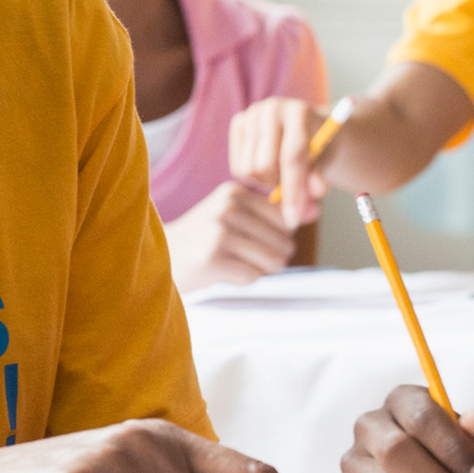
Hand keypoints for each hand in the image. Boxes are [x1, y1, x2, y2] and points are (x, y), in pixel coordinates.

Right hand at [166, 182, 295, 290]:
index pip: (286, 218)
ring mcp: (219, 232)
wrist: (159, 257)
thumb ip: (272, 214)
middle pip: (285, 242)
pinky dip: (242, 280)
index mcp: (234, 192)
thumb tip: (314, 211)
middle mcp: (228, 207)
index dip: (279, 237)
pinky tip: (222, 272)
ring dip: (259, 269)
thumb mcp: (231, 215)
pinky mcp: (213, 259)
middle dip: (270, 257)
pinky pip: (254, 277)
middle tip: (242, 256)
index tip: (254, 240)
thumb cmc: (203, 239)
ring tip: (234, 263)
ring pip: (274, 261)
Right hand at [229, 97, 329, 228]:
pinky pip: (238, 167)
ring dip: (266, 183)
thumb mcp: (326, 166)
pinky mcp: (238, 123)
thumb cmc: (320, 150)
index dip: (294, 190)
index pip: (293, 156)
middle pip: (265, 165)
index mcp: (300, 112)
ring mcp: (252, 113)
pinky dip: (253, 178)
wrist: (308, 127)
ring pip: (249, 169)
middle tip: (290, 191)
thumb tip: (314, 192)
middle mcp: (272, 108)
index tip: (294, 218)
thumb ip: (319, 180)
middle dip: (278, 187)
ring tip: (281, 177)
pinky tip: (268, 168)